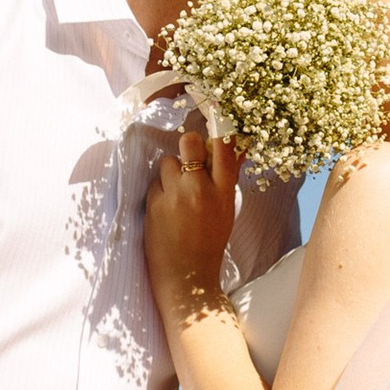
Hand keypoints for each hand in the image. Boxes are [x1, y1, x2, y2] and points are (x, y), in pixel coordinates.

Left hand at [144, 124, 240, 314]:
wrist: (187, 277)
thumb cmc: (210, 243)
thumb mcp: (226, 210)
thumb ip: (226, 179)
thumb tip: (235, 147)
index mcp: (224, 192)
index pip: (224, 147)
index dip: (219, 126)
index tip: (216, 111)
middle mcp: (200, 190)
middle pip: (190, 142)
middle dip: (188, 145)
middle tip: (189, 157)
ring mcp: (175, 196)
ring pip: (168, 161)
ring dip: (171, 172)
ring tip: (176, 193)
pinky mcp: (154, 204)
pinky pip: (155, 182)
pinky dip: (159, 190)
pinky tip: (165, 208)